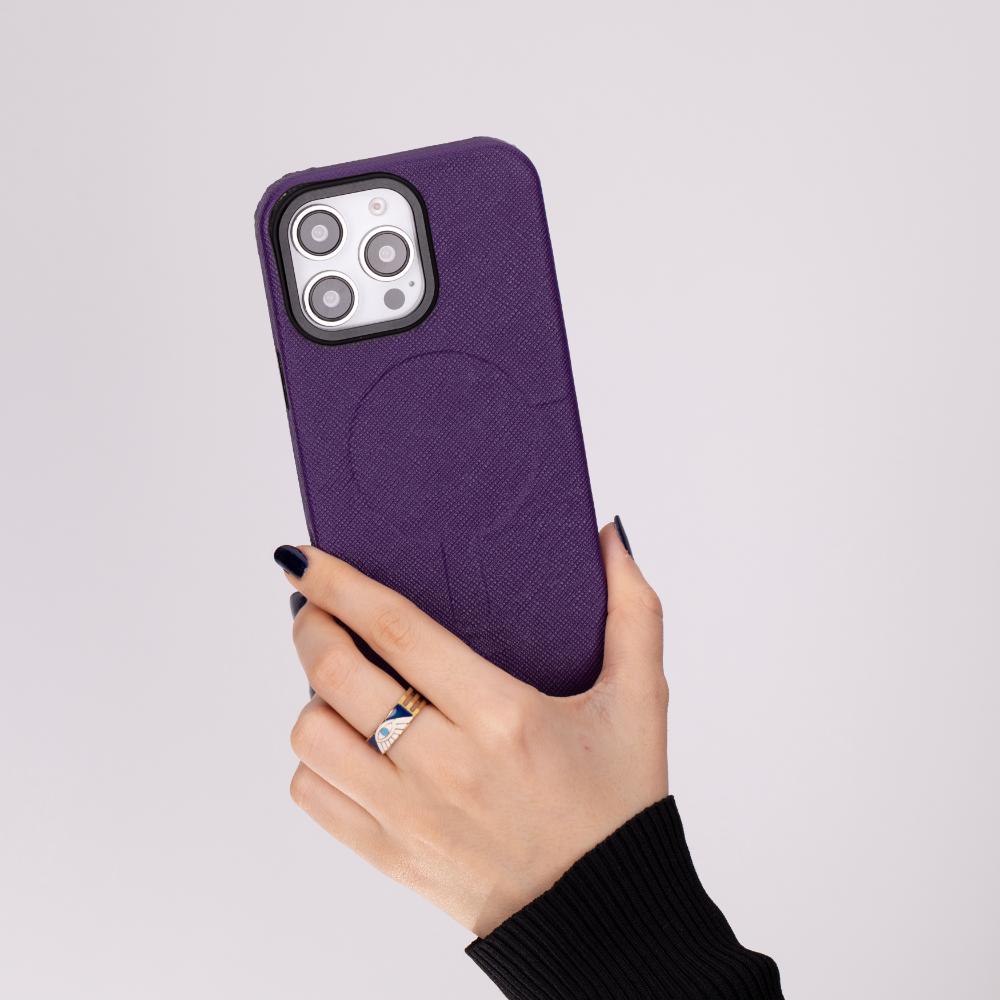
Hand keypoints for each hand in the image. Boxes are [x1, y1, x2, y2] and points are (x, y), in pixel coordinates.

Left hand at [281, 522, 667, 937]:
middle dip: (310, 624)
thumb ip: (633, 611)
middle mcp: (444, 765)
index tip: (305, 557)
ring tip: (339, 680)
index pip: (397, 631)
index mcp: (502, 717)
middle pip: (337, 674)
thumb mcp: (642, 702)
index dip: (340, 585)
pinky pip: (314, 796)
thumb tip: (612, 535)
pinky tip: (345, 740)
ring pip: (312, 735)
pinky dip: (314, 759)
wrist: (602, 917)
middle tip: (314, 606)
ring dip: (312, 695)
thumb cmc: (618, 805)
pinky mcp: (388, 855)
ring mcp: (408, 815)